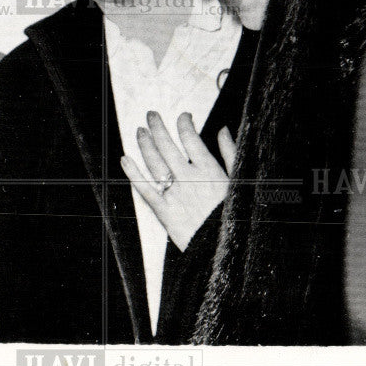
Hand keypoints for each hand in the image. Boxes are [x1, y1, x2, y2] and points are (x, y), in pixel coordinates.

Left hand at [121, 112, 236, 250]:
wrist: (228, 251)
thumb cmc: (235, 215)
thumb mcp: (240, 181)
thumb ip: (230, 153)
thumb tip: (223, 129)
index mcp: (208, 169)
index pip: (190, 137)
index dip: (184, 122)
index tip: (183, 116)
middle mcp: (188, 178)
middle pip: (167, 145)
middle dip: (157, 127)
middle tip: (151, 115)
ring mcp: (174, 194)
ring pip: (154, 162)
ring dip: (144, 144)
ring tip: (140, 131)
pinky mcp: (164, 211)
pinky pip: (144, 189)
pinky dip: (133, 173)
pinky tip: (125, 160)